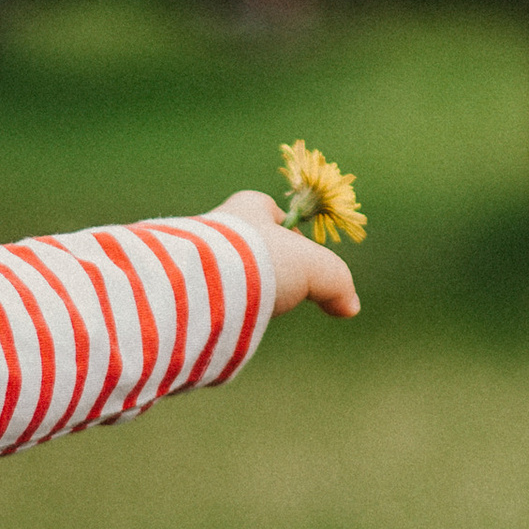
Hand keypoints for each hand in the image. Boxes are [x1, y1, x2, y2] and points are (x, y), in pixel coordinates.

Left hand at [203, 187, 359, 320]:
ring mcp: (195, 253)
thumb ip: (337, 282)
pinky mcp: (178, 283)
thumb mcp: (313, 267)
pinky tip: (222, 322)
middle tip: (275, 293)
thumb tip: (349, 307)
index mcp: (246, 206)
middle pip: (247, 244)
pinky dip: (215, 309)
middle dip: (262, 268)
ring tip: (246, 312)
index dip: (287, 233)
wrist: (200, 282)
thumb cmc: (260, 260)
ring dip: (237, 291)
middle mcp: (216, 224)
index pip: (268, 210)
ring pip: (224, 271)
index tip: (297, 258)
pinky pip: (202, 295)